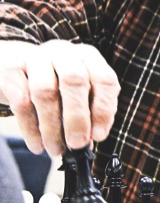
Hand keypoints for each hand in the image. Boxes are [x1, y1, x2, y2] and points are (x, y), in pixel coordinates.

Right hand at [0, 40, 119, 155]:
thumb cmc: (57, 84)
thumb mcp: (80, 93)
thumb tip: (92, 138)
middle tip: (77, 143)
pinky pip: (22, 101)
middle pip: (74, 79)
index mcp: (87, 57)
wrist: (17, 67)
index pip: (104, 78)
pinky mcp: (11, 69)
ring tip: (56, 149)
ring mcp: (36, 58)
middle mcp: (64, 53)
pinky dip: (31, 129)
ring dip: (52, 127)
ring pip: (45, 91)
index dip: (103, 109)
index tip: (98, 136)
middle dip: (77, 117)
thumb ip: (90, 112)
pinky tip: (38, 145)